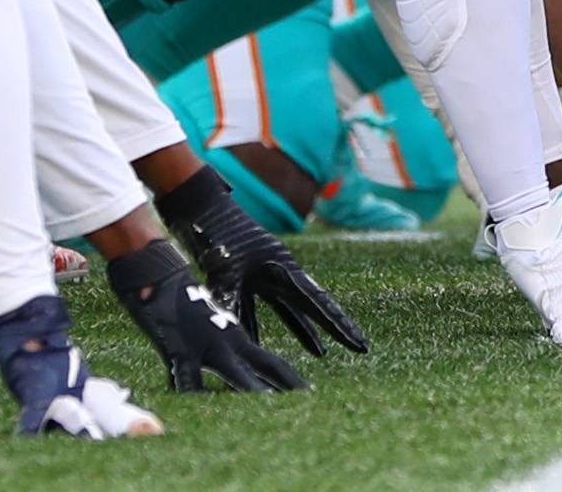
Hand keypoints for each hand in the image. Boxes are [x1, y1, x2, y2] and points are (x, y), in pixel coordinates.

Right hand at [109, 240, 306, 391]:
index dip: (291, 378)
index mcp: (236, 339)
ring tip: (270, 406)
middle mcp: (228, 342)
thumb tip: (226, 373)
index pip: (272, 363)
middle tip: (310, 398)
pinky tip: (201, 407)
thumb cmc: (181, 304)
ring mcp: (206, 345)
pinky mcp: (179, 349)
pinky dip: (193, 392)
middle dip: (287, 385)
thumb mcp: (208, 328)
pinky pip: (187, 377)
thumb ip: (220, 350)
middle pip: (266, 366)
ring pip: (235, 373)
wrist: (158, 277)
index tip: (310, 393)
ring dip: (252, 390)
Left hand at [161, 169, 367, 356]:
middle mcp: (280, 272)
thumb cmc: (218, 232)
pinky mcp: (245, 278)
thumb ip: (230, 301)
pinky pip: (257, 309)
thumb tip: (230, 334)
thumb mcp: (225, 270)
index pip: (318, 302)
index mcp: (283, 267)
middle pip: (313, 306)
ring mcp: (264, 275)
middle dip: (334, 328)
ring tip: (320, 353)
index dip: (338, 326)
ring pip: (289, 310)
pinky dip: (257, 328)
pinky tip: (257, 349)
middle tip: (360, 347)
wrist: (200, 207)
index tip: (360, 343)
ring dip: (302, 331)